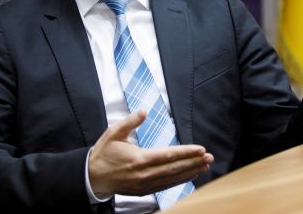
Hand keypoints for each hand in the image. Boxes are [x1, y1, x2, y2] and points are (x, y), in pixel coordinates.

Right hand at [88, 110, 213, 195]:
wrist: (92, 177)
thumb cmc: (104, 153)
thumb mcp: (113, 132)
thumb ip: (130, 121)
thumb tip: (144, 111)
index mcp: (139, 158)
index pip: (169, 155)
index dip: (187, 152)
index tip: (201, 149)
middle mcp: (145, 173)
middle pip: (175, 168)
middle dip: (194, 162)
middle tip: (210, 157)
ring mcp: (145, 184)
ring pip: (173, 178)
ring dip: (190, 172)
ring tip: (204, 166)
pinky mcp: (144, 190)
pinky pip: (166, 185)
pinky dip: (179, 180)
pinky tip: (189, 175)